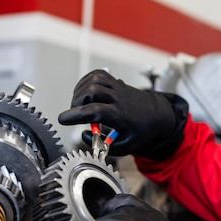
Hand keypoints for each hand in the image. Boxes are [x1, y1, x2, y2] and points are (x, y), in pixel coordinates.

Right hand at [59, 69, 187, 159]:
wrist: (157, 115)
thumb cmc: (141, 131)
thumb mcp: (125, 146)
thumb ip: (103, 145)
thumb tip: (85, 135)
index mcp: (121, 116)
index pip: (95, 111)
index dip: (76, 115)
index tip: (63, 119)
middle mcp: (118, 99)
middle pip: (93, 91)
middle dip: (77, 102)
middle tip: (76, 113)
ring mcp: (117, 88)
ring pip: (95, 80)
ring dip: (80, 90)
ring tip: (79, 103)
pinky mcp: (116, 82)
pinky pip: (98, 74)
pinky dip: (86, 81)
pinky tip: (84, 92)